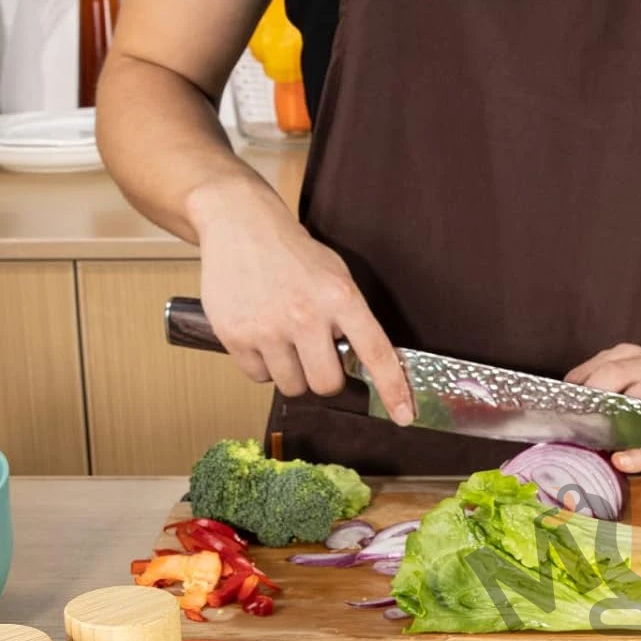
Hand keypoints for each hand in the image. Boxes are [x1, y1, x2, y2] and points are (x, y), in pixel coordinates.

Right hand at [190, 177, 412, 418]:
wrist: (240, 224)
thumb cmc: (294, 256)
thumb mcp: (336, 276)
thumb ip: (352, 319)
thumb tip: (370, 369)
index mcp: (341, 297)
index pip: (375, 353)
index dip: (393, 389)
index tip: (404, 415)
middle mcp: (306, 314)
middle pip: (327, 385)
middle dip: (324, 377)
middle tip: (315, 355)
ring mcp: (268, 327)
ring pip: (292, 386)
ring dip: (292, 372)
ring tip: (285, 340)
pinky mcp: (235, 335)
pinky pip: (258, 377)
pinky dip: (263, 365)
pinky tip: (261, 336)